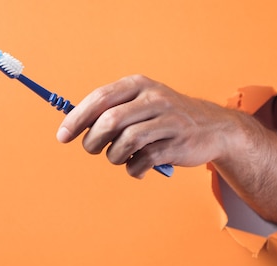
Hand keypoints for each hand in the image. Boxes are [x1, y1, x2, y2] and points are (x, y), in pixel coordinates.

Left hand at [56, 74, 246, 177]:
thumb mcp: (142, 102)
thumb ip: (112, 110)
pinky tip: (138, 168)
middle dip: (93, 141)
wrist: (214, 127)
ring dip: (114, 157)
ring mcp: (168, 121)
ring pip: (125, 143)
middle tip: (92, 149)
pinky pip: (142, 161)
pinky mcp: (176, 144)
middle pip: (109, 122)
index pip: (100, 99)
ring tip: (119, 158)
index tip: (62, 136)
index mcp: (139, 85)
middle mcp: (154, 98)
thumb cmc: (166, 117)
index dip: (76, 119)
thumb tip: (73, 126)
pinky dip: (133, 169)